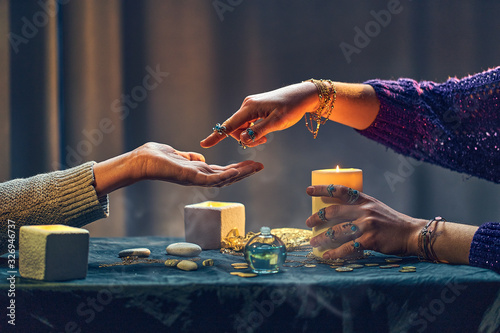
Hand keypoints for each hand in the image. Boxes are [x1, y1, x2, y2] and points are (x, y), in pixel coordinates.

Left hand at [93, 142, 263, 195]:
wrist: (140, 161)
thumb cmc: (155, 157)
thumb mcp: (177, 155)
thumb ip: (190, 158)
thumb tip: (200, 159)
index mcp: (197, 172)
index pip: (222, 171)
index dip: (238, 169)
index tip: (252, 164)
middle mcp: (198, 177)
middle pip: (226, 176)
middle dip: (244, 172)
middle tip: (260, 167)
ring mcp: (195, 179)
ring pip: (222, 179)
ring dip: (239, 174)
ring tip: (254, 168)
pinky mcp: (189, 177)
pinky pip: (210, 179)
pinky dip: (223, 176)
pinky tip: (235, 172)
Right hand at [200, 82, 318, 147]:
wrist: (302, 96)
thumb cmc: (291, 108)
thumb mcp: (277, 122)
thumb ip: (259, 132)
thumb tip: (243, 140)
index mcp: (250, 108)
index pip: (229, 125)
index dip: (216, 136)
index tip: (204, 144)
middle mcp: (247, 105)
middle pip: (235, 129)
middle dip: (245, 138)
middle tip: (263, 142)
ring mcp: (250, 107)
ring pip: (242, 127)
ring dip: (251, 136)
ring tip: (266, 138)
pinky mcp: (255, 109)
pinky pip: (248, 124)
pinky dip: (254, 131)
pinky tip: (265, 132)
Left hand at [305, 185, 424, 258]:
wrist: (411, 233)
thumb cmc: (390, 222)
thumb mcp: (375, 207)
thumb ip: (359, 208)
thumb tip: (335, 212)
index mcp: (364, 200)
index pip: (340, 190)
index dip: (323, 189)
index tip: (308, 190)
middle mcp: (364, 210)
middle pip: (334, 211)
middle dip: (317, 217)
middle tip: (308, 223)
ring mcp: (367, 225)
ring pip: (337, 231)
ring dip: (322, 238)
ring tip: (313, 242)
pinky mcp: (370, 240)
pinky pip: (348, 247)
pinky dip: (335, 253)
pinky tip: (327, 255)